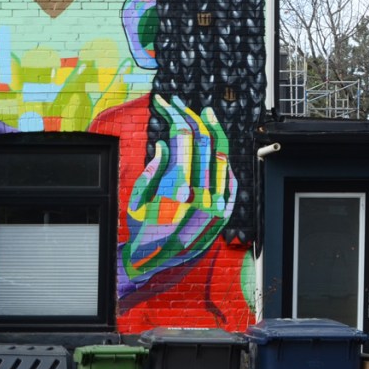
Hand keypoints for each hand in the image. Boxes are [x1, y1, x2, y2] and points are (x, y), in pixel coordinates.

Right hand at [122, 96, 235, 282]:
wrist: (155, 265)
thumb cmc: (141, 230)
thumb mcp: (137, 198)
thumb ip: (153, 169)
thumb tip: (165, 144)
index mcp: (177, 187)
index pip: (183, 136)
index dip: (174, 113)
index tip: (165, 103)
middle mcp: (201, 194)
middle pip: (204, 140)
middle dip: (192, 116)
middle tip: (182, 105)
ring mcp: (217, 204)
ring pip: (222, 156)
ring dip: (213, 134)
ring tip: (205, 118)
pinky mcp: (224, 214)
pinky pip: (231, 180)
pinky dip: (223, 162)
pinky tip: (217, 151)